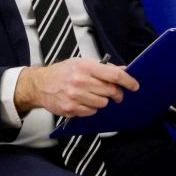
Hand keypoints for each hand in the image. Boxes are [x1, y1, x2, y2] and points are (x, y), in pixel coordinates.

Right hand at [15, 58, 139, 117]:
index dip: (128, 81)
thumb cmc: (63, 72)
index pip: (114, 75)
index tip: (135, 85)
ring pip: (103, 103)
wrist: (40, 85)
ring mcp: (75, 96)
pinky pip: (92, 112)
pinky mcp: (71, 109)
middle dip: (117, 93)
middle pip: (110, 91)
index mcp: (85, 66)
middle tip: (116, 93)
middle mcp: (80, 81)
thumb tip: (124, 70)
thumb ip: (104, 68)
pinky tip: (84, 101)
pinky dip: (92, 108)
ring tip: (94, 95)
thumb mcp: (82, 63)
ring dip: (102, 101)